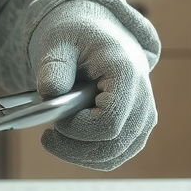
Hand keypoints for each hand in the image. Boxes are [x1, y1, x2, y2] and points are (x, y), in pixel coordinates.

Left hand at [28, 0, 157, 170]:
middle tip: (47, 137)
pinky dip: (89, 155)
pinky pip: (115, 155)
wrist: (97, 34)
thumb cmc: (77, 36)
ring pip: (114, 156)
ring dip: (80, 155)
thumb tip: (50, 93)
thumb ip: (54, 66)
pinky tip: (67, 142)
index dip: (78, 129)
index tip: (54, 121)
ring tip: (54, 139)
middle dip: (74, 148)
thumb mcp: (58, 41)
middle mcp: (143, 98)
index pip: (109, 122)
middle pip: (113, 146)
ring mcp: (143, 116)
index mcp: (126, 73)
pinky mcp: (136, 128)